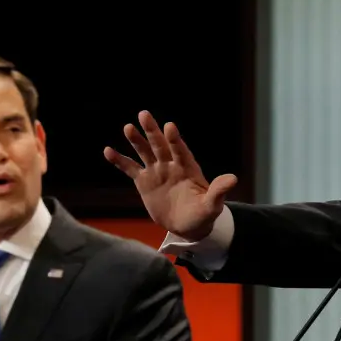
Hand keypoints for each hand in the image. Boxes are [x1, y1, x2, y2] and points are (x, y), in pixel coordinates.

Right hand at [103, 111, 237, 240]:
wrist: (187, 225)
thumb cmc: (203, 214)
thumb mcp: (212, 205)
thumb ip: (219, 191)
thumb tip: (233, 179)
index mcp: (187, 168)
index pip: (181, 151)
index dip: (175, 140)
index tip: (170, 127)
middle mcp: (171, 165)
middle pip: (160, 145)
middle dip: (152, 131)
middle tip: (144, 114)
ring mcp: (156, 172)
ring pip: (145, 152)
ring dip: (136, 140)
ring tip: (128, 127)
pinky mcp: (144, 181)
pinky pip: (130, 168)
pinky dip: (119, 160)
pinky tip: (107, 151)